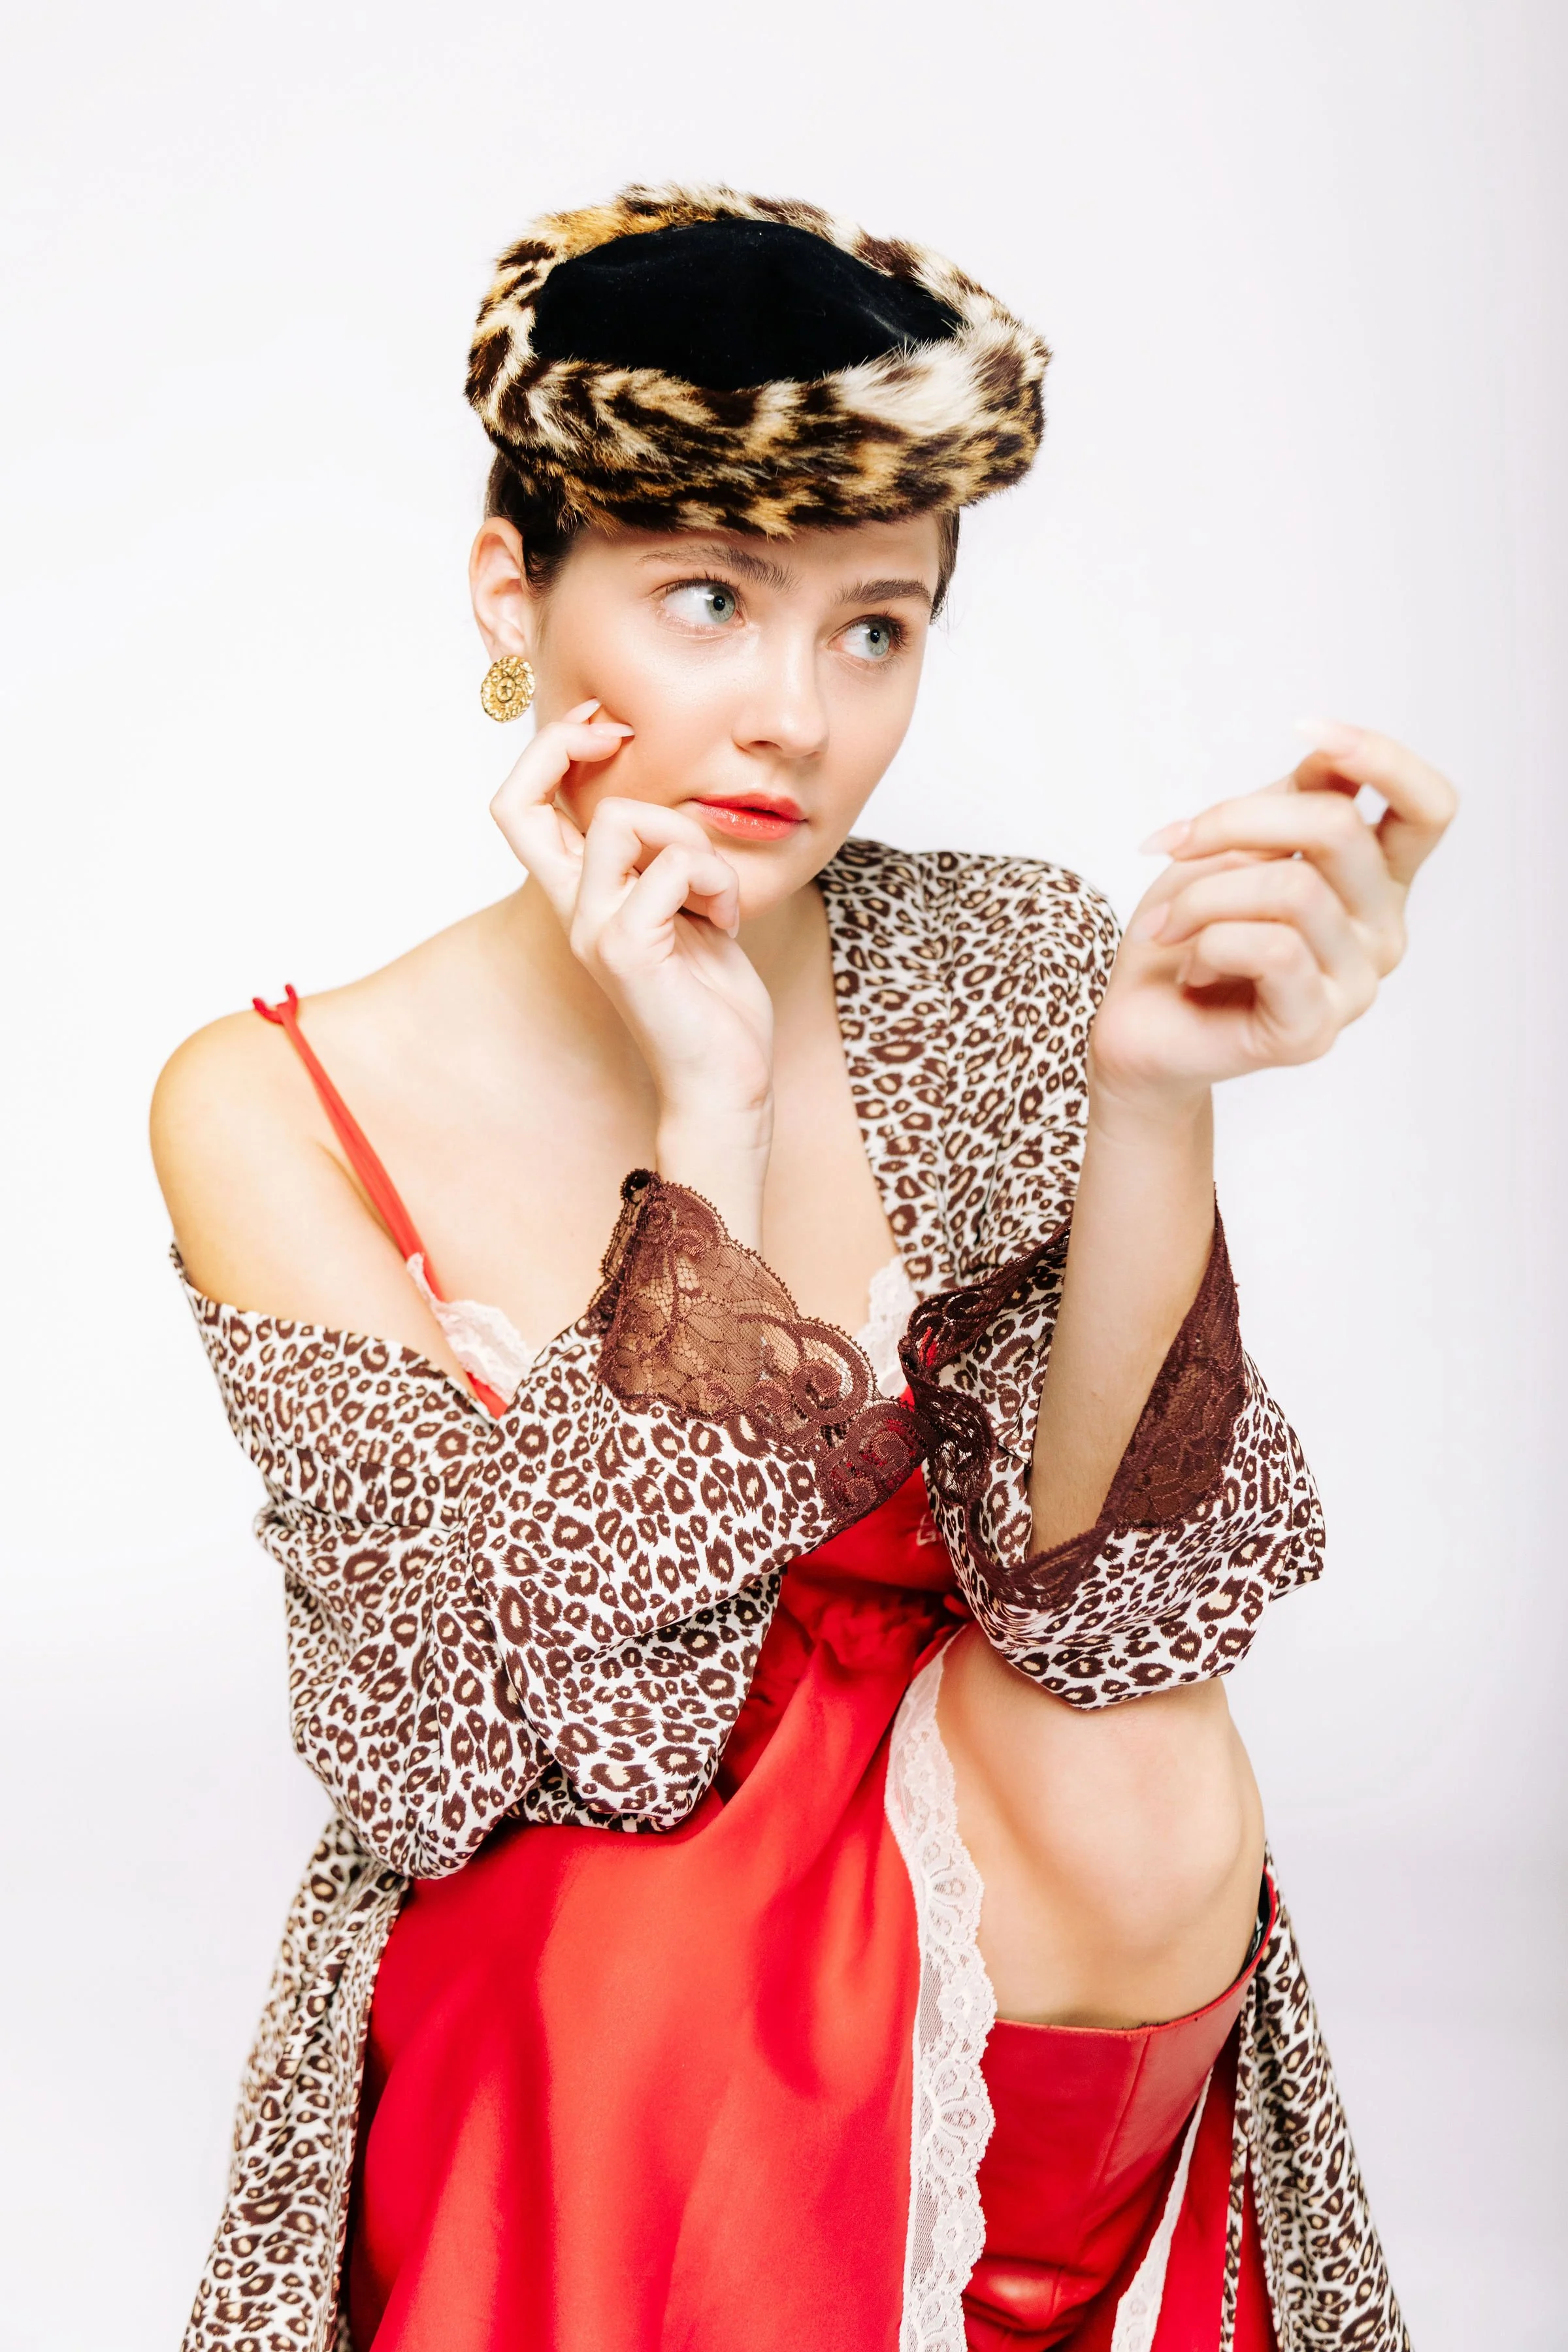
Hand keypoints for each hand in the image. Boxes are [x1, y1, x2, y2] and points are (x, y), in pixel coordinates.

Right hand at [490, 699, 775, 1236]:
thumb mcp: (687, 910)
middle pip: (522, 802)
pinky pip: (674, 866)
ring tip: (715, 892)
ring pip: (621, 820)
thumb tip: (676, 802)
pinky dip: (715, 881)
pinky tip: (726, 923)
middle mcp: (572, 911)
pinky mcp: (627, 948)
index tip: (602, 725)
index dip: (546, 750)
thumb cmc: (712, 1002)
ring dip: (688, 838)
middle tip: (627, 745)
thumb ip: (667, 860)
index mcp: (581, 898)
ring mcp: (593, 930)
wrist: (725, 1080)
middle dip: (573, 750)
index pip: (519, 808)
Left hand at [1089, 722, 1456, 1116]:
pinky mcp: (1314, 1029)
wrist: (1139, 1022)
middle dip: (1235, 821)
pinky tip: (1192, 968)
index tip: (1306, 730)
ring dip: (1203, 894)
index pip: (1429, 806)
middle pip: (1338, 828)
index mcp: (1377, 878)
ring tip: (1171, 924)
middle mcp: (1382, 930)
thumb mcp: (1235, 844)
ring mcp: (1356, 985)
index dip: (1381, 757)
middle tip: (1174, 844)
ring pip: (1292, 889)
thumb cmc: (1186, 931)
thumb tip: (1329, 754)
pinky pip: (1272, 949)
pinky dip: (1208, 943)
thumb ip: (1290, 801)